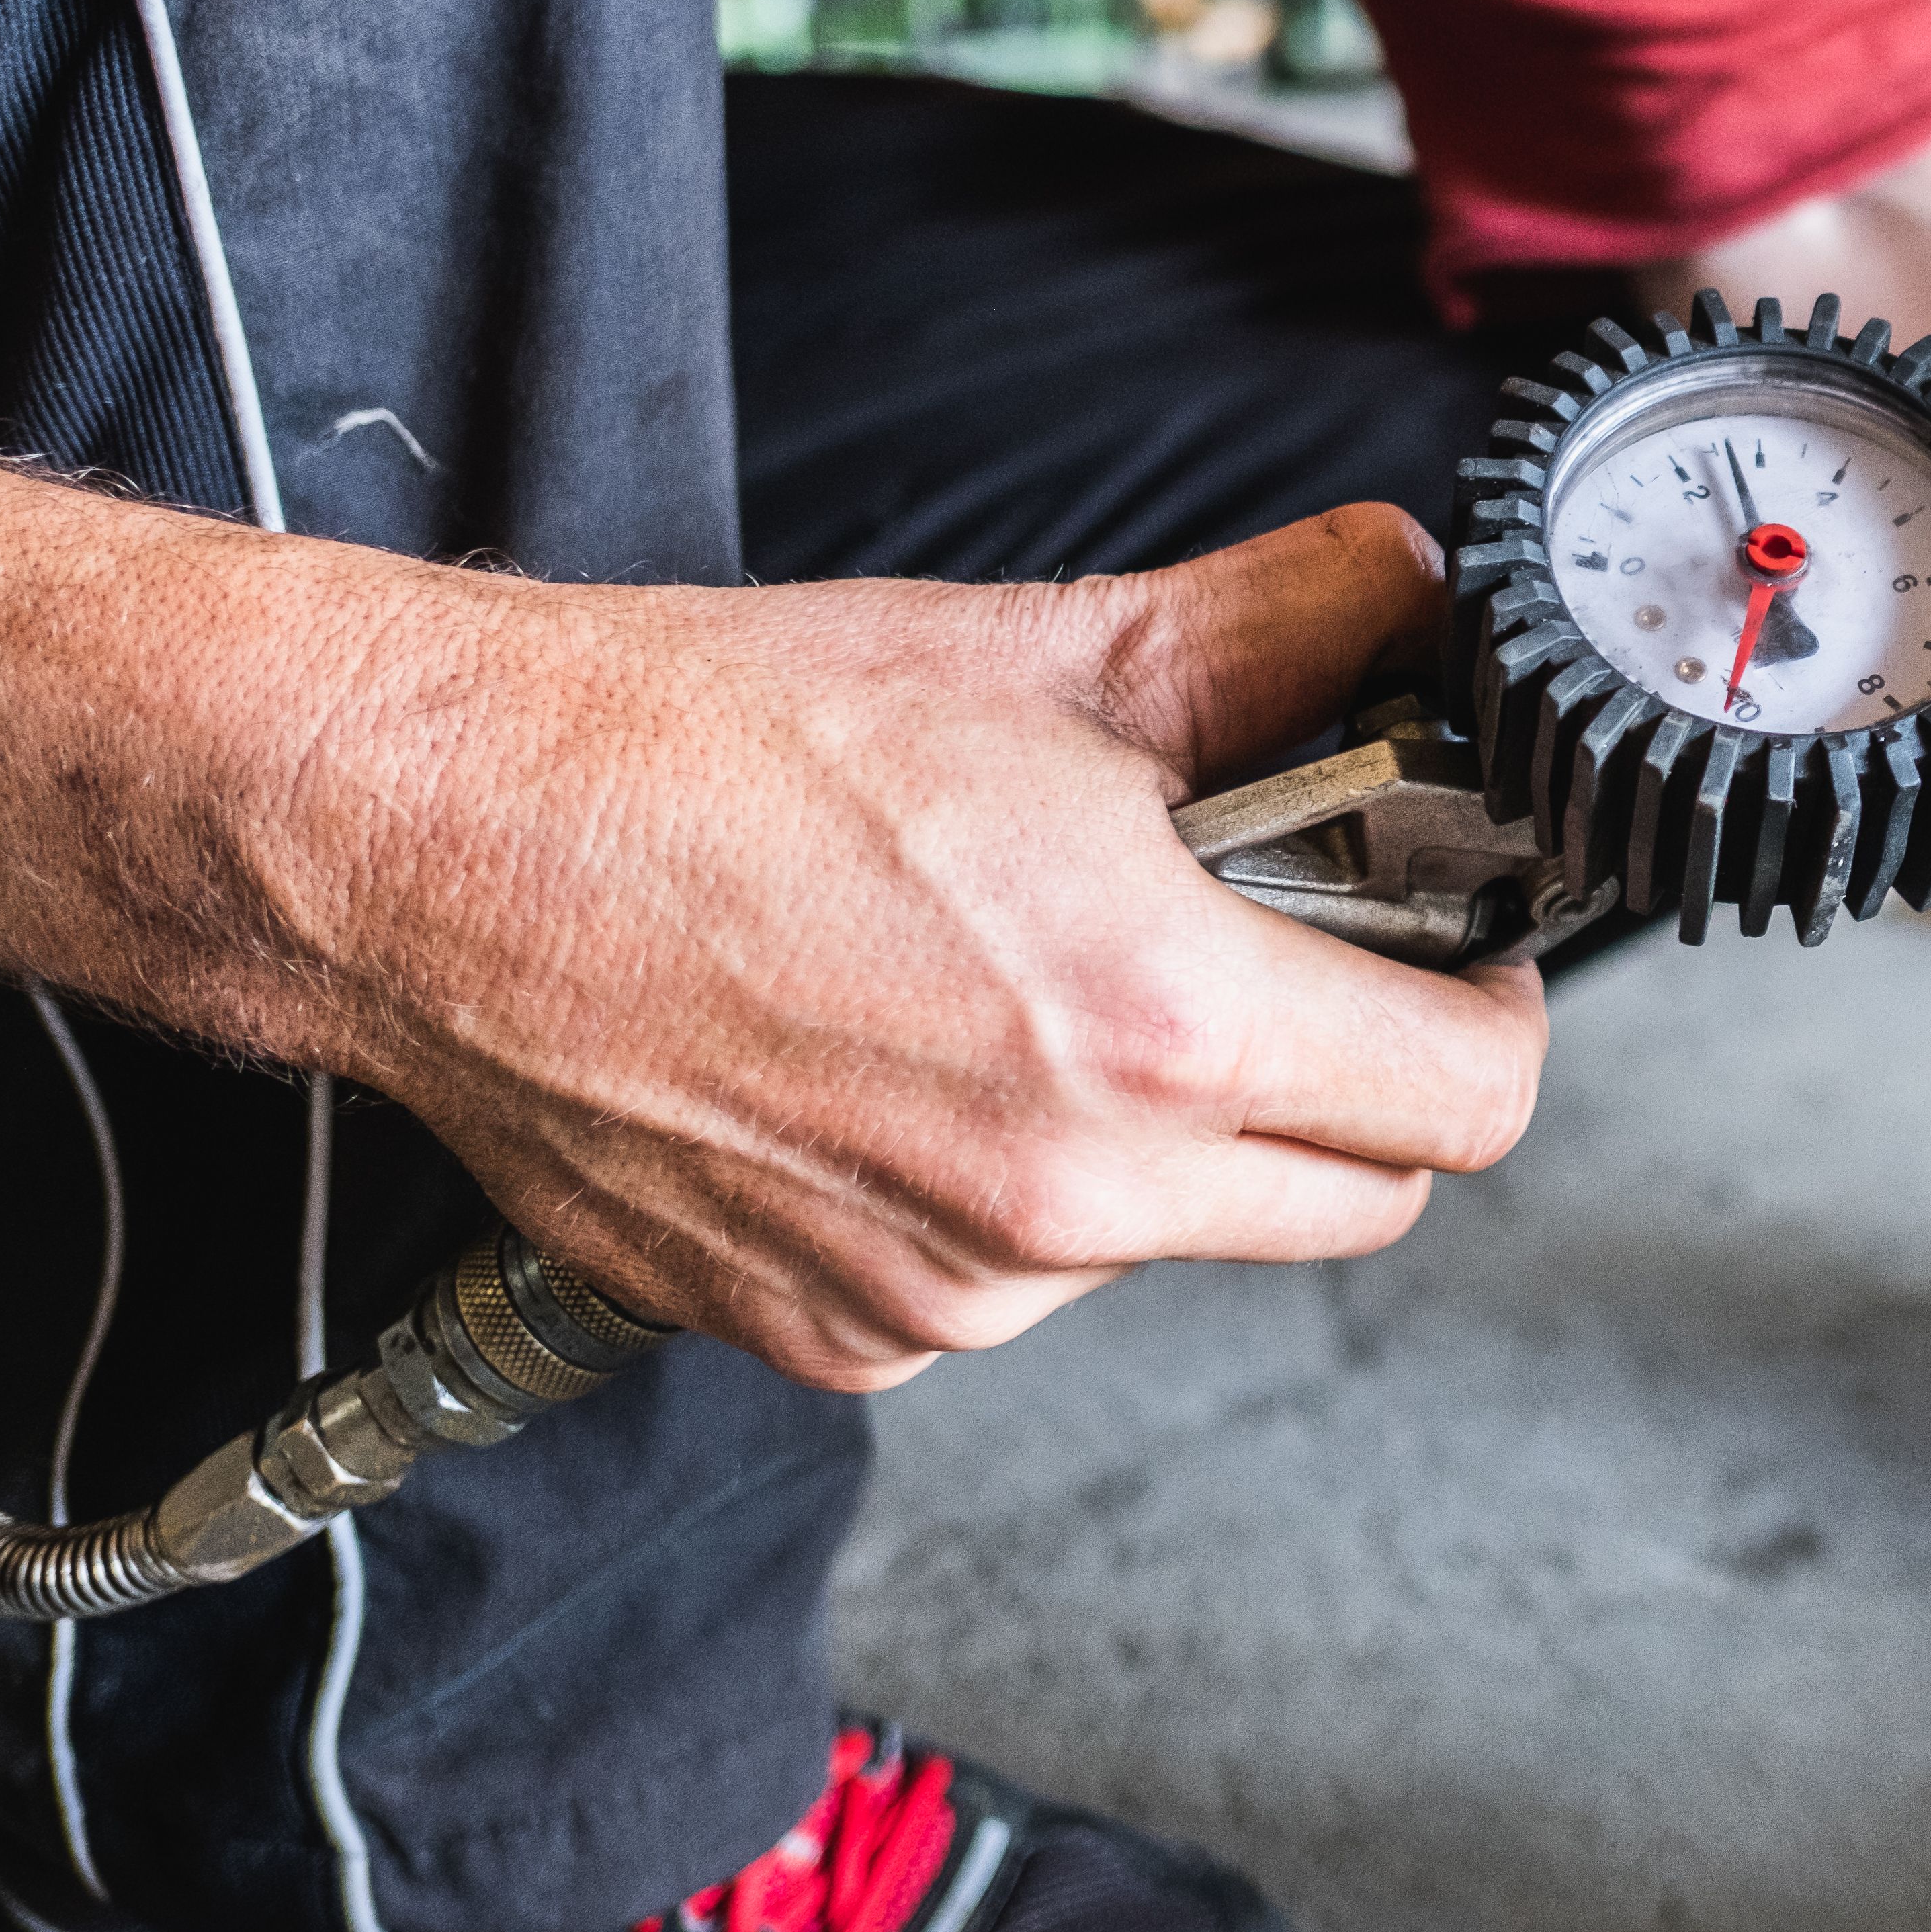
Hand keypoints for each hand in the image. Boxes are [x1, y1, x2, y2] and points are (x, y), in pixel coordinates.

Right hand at [304, 506, 1547, 1388]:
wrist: (440, 843)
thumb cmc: (711, 746)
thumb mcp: (1047, 652)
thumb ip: (1281, 630)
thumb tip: (1410, 594)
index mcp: (1161, 1028)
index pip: (1470, 1103)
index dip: (1490, 1015)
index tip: (1456, 961)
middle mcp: (1068, 1199)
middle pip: (1357, 1198)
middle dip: (1353, 1086)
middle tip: (1277, 963)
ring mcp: (948, 1292)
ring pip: (1175, 1244)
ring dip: (1164, 1145)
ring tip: (1034, 993)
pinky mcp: (841, 1337)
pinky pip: (1008, 1288)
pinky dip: (1006, 1201)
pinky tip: (911, 1069)